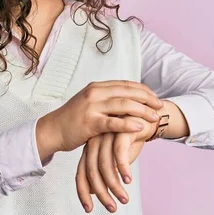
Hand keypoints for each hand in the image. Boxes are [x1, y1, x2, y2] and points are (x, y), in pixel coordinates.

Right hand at [36, 81, 162, 159]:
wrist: (53, 130)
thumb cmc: (73, 119)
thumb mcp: (90, 103)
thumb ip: (106, 99)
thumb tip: (127, 99)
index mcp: (96, 87)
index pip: (125, 84)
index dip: (143, 90)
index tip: (155, 97)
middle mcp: (94, 93)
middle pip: (127, 92)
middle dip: (147, 98)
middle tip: (160, 106)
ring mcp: (91, 107)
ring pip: (123, 105)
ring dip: (143, 110)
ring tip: (155, 117)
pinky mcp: (90, 123)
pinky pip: (113, 122)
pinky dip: (129, 124)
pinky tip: (141, 128)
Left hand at [75, 115, 155, 212]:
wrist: (146, 114)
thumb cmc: (129, 137)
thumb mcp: (116, 156)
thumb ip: (106, 171)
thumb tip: (95, 191)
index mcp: (90, 148)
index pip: (81, 173)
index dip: (83, 192)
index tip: (88, 209)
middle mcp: (95, 142)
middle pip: (91, 171)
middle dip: (102, 193)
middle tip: (112, 208)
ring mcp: (106, 135)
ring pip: (105, 165)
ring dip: (115, 186)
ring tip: (125, 199)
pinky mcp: (120, 130)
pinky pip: (119, 152)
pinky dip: (122, 169)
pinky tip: (129, 180)